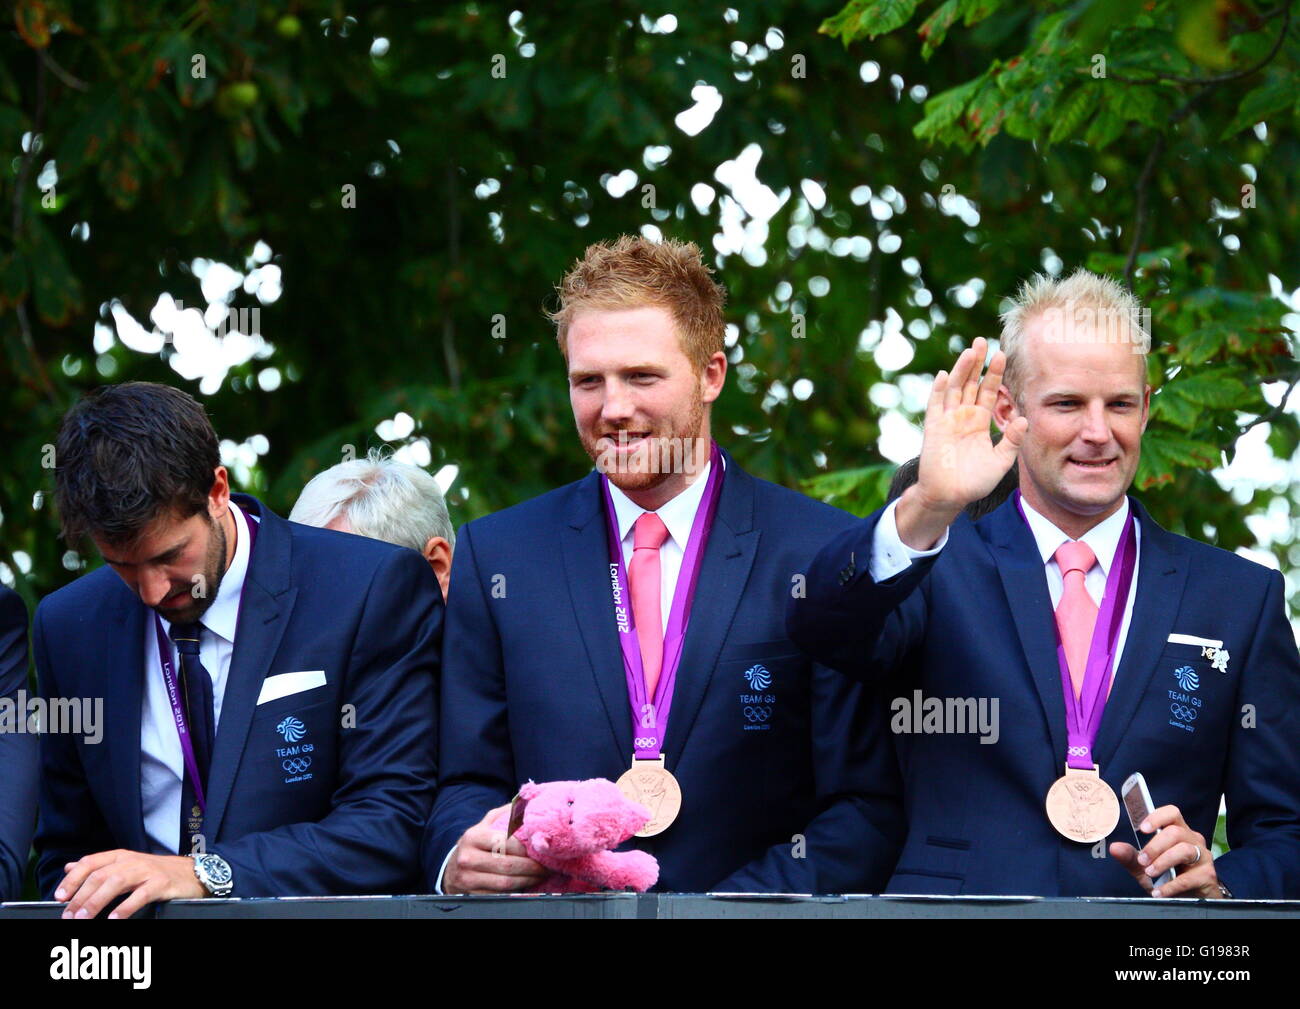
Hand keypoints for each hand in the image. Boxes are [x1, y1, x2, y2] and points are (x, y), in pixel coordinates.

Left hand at [55, 850, 205, 918]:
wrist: (192, 873)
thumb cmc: (156, 872)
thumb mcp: (126, 866)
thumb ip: (98, 867)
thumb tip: (69, 867)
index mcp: (120, 856)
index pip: (90, 862)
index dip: (72, 879)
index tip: (59, 897)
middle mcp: (132, 861)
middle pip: (100, 875)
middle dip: (81, 896)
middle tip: (69, 916)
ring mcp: (147, 871)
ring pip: (116, 883)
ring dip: (97, 902)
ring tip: (84, 919)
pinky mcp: (161, 883)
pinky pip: (140, 895)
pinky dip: (125, 908)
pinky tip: (114, 920)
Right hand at [442, 804, 548, 894]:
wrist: (452, 869)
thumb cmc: (477, 843)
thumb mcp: (486, 824)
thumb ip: (506, 814)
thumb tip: (530, 801)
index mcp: (473, 837)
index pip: (505, 843)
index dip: (526, 849)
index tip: (541, 849)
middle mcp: (468, 858)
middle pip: (508, 865)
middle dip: (532, 867)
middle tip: (548, 866)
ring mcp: (469, 879)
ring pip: (506, 883)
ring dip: (529, 880)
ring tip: (542, 875)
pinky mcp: (472, 894)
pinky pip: (500, 895)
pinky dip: (518, 891)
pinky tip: (529, 884)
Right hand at [896, 337, 1027, 548]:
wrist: (950, 496)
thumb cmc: (975, 481)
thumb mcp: (1001, 461)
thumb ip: (1012, 440)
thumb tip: (1024, 418)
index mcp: (979, 421)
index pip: (988, 391)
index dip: (994, 373)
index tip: (1002, 354)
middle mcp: (963, 416)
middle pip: (970, 382)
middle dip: (976, 362)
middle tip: (983, 340)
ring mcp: (947, 420)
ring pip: (954, 388)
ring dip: (961, 369)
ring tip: (970, 351)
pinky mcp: (934, 429)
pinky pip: (935, 406)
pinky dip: (939, 390)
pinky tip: (944, 375)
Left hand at [1109, 805, 1221, 897]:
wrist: (1192, 899)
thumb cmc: (1170, 877)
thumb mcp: (1146, 867)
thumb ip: (1131, 857)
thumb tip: (1115, 847)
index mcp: (1179, 832)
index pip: (1172, 813)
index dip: (1157, 817)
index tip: (1142, 828)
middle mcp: (1193, 841)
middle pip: (1175, 832)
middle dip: (1154, 846)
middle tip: (1142, 860)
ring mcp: (1203, 857)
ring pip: (1184, 850)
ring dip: (1163, 862)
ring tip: (1150, 873)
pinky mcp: (1208, 876)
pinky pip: (1188, 878)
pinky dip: (1170, 886)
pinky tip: (1159, 892)